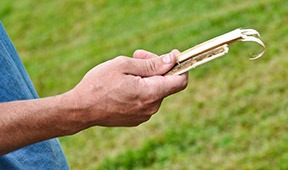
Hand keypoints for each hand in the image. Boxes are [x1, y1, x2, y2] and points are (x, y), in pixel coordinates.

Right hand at [65, 50, 187, 129]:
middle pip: (165, 83)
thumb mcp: (124, 65)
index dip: (180, 65)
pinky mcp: (136, 118)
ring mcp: (144, 115)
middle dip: (156, 67)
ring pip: (155, 90)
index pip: (180, 81)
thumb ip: (151, 64)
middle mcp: (151, 107)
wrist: (81, 109)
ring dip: (147, 77)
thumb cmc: (99, 84)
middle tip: (138, 55)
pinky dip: (141, 88)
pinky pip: (146, 100)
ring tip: (127, 69)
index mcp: (151, 93)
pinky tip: (124, 83)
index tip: (172, 54)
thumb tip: (172, 61)